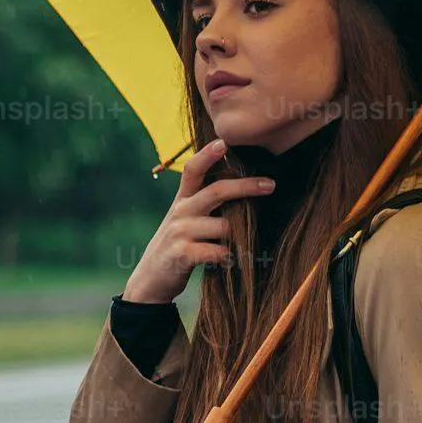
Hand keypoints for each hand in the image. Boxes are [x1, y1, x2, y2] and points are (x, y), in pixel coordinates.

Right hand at [123, 136, 276, 304]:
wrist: (150, 280)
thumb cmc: (178, 246)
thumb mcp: (184, 219)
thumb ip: (204, 204)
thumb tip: (244, 189)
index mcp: (182, 200)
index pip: (192, 170)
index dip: (207, 155)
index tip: (224, 142)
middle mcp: (180, 211)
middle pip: (216, 191)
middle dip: (246, 186)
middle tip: (271, 185)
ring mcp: (179, 232)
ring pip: (223, 226)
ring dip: (240, 235)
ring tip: (247, 244)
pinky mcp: (182, 254)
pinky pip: (217, 251)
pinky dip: (229, 257)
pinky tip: (231, 261)